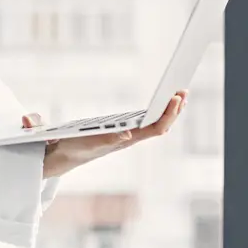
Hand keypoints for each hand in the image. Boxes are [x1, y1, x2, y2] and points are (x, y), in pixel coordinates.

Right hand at [38, 91, 187, 177]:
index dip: (168, 114)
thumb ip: (107, 139)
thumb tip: (127, 135)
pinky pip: (146, 122)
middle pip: (160, 126)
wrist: (64, 156)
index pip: (155, 129)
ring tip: (179, 95)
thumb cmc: (74, 147)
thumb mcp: (87, 141)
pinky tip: (161, 105)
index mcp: (125, 140)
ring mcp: (127, 136)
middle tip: (183, 91)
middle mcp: (130, 139)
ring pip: (155, 124)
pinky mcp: (122, 132)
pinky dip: (157, 112)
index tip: (175, 98)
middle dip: (174, 110)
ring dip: (168, 111)